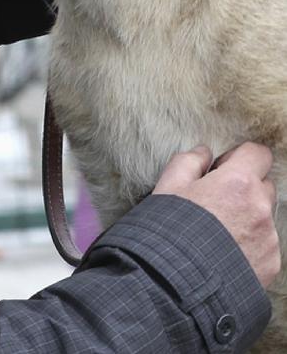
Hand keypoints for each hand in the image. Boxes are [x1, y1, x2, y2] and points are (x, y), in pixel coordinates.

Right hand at [153, 143, 279, 287]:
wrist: (177, 285)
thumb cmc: (170, 230)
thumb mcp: (168, 186)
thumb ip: (188, 161)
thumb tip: (203, 152)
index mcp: (238, 182)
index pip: (259, 153)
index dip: (240, 156)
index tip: (222, 168)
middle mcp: (261, 208)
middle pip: (264, 185)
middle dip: (244, 187)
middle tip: (216, 200)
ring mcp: (269, 238)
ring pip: (264, 216)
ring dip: (248, 217)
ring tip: (218, 232)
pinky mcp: (270, 264)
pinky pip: (265, 244)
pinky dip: (250, 243)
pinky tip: (224, 251)